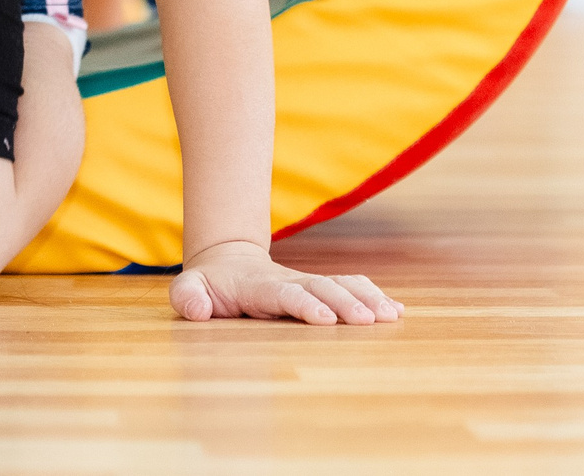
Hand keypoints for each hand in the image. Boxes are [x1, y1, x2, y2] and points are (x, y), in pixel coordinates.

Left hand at [168, 239, 400, 326]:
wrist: (228, 263)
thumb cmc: (208, 285)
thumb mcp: (190, 289)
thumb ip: (188, 296)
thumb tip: (197, 307)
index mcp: (260, 286)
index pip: (285, 294)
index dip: (305, 304)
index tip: (325, 318)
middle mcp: (290, 281)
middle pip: (322, 287)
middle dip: (345, 303)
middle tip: (369, 321)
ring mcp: (307, 283)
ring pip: (342, 285)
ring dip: (367, 298)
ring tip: (391, 315)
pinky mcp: (320, 289)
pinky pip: (350, 287)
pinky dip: (373, 296)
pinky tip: (396, 310)